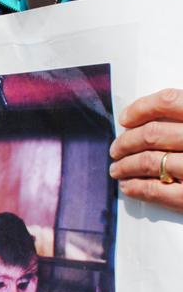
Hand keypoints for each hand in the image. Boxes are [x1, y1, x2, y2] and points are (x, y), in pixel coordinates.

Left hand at [109, 88, 182, 209]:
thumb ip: (182, 119)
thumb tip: (147, 119)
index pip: (168, 101)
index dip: (141, 108)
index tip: (125, 118)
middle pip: (152, 133)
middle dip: (126, 142)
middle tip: (115, 149)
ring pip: (148, 161)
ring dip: (125, 166)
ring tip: (116, 169)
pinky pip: (156, 190)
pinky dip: (136, 187)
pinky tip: (127, 187)